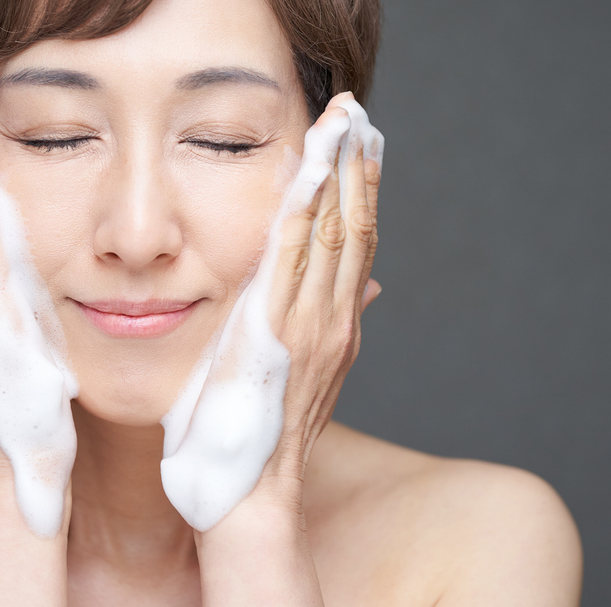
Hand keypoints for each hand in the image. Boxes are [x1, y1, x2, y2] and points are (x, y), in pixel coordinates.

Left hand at [161, 92, 381, 529]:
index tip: (362, 144)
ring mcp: (309, 325)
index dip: (360, 190)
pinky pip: (290, 257)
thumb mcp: (296, 378)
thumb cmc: (253, 441)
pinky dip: (302, 209)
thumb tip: (358, 289)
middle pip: (352, 226)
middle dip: (355, 166)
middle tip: (358, 113)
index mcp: (335, 329)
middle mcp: (332, 321)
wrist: (247, 499)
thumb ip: (320, 328)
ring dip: (337, 173)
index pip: (354, 244)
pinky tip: (305, 171)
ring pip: (330, 233)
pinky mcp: (275, 330)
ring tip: (343, 123)